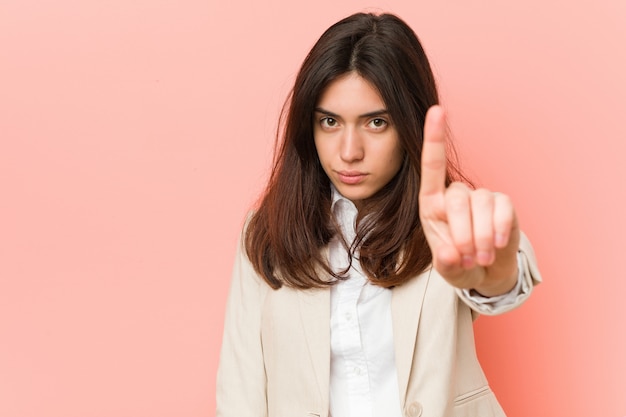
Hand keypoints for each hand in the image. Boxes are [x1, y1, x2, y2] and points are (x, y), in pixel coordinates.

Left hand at [418, 105, 519, 296]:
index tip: (437, 110)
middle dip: (461, 233)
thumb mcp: (447, 267)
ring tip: (480, 257)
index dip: (434, 137)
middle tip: (466, 258)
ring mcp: (480, 197)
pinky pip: (502, 211)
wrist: (486, 271)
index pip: (432, 165)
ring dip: (480, 237)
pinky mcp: (503, 204)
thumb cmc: (459, 262)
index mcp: (432, 203)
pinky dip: (499, 231)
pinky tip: (497, 245)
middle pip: (457, 199)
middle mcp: (455, 195)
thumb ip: (445, 263)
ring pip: (480, 206)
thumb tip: (451, 254)